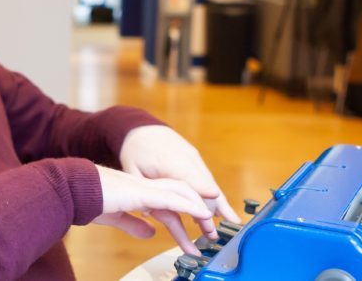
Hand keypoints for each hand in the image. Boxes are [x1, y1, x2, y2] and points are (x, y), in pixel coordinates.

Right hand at [92, 165, 214, 255]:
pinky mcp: (143, 192)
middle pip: (181, 191)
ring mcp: (146, 186)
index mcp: (140, 189)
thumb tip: (150, 232)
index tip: (198, 222)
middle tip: (210, 227)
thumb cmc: (88, 201)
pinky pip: (173, 198)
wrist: (75, 189)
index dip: (186, 205)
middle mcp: (146, 185)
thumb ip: (133, 224)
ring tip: (212, 224)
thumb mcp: (115, 216)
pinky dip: (190, 205)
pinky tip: (202, 213)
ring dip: (199, 209)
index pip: (170, 195)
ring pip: (182, 193)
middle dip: (198, 208)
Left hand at [118, 125, 240, 241]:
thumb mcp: (132, 170)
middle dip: (212, 209)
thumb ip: (143, 190)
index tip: (212, 212)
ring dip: (218, 204)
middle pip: (204, 186)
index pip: (190, 180)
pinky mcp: (196, 159)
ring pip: (210, 182)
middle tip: (214, 233)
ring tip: (229, 222)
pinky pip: (207, 178)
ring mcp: (193, 157)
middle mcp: (186, 158)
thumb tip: (149, 213)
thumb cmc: (135, 150)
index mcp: (169, 161)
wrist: (142, 128)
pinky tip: (218, 211)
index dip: (202, 197)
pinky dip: (213, 194)